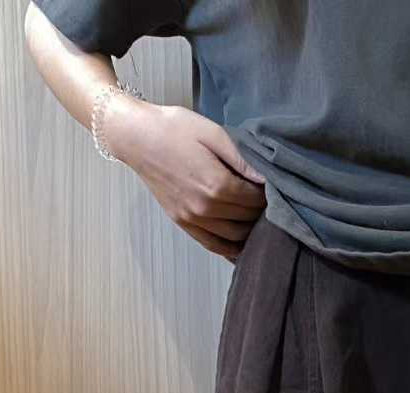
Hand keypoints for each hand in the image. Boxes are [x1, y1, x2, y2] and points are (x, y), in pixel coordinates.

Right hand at [104, 96, 266, 262]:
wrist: (137, 137)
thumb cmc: (174, 128)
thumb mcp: (213, 133)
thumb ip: (242, 158)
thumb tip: (267, 178)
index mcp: (217, 184)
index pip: (255, 199)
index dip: (268, 193)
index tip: (272, 186)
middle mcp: (206, 208)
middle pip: (248, 219)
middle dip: (261, 210)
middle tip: (267, 200)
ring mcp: (193, 219)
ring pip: (235, 237)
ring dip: (250, 229)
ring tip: (256, 216)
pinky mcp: (183, 223)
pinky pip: (214, 245)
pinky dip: (231, 247)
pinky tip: (242, 241)